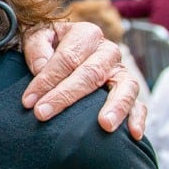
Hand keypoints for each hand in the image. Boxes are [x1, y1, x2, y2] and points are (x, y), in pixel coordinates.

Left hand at [20, 22, 146, 138]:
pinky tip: (134, 134)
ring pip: (125, 87)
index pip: (67, 58)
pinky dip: (138, 118)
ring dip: (115, 107)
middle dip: (65, 96)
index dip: (46, 80)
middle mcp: (108, 51)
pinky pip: (140, 104)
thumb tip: (42, 67)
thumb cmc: (49, 46)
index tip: (28, 101)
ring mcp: (121, 72)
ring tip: (105, 125)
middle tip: (43, 114)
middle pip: (91, 74)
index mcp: (87, 34)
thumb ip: (38, 48)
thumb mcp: (37, 36)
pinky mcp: (128, 91)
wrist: (64, 47)